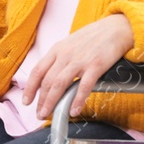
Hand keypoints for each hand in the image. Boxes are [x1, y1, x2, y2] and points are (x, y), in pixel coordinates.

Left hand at [20, 14, 134, 120]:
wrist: (117, 27)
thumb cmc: (94, 37)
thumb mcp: (71, 43)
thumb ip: (60, 59)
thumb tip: (51, 77)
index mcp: (58, 49)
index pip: (37, 71)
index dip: (30, 88)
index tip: (26, 101)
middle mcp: (65, 55)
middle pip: (47, 81)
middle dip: (41, 101)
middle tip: (39, 114)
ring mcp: (80, 60)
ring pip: (60, 84)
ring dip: (52, 102)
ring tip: (50, 115)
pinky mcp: (95, 65)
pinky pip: (83, 86)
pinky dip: (77, 100)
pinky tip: (73, 111)